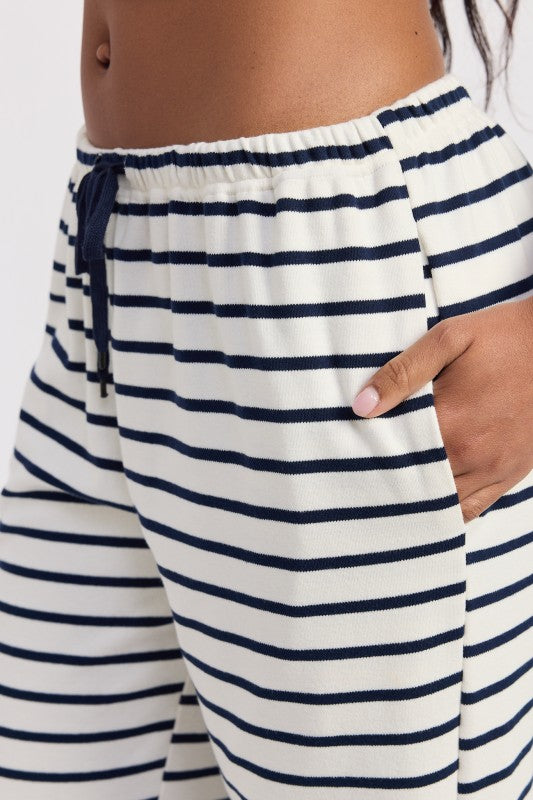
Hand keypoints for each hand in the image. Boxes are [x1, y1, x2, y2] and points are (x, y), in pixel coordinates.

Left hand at [350, 297, 532, 522]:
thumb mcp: (449, 339)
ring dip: (415, 500)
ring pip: (442, 504)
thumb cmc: (502, 337)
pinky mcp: (511, 474)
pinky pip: (473, 509)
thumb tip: (362, 406)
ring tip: (387, 491)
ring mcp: (495, 469)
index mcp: (452, 421)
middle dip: (387, 481)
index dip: (368, 456)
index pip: (393, 454)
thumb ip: (404, 372)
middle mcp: (473, 454)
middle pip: (414, 483)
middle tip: (358, 478)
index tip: (347, 454)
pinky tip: (426, 504)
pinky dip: (447, 511)